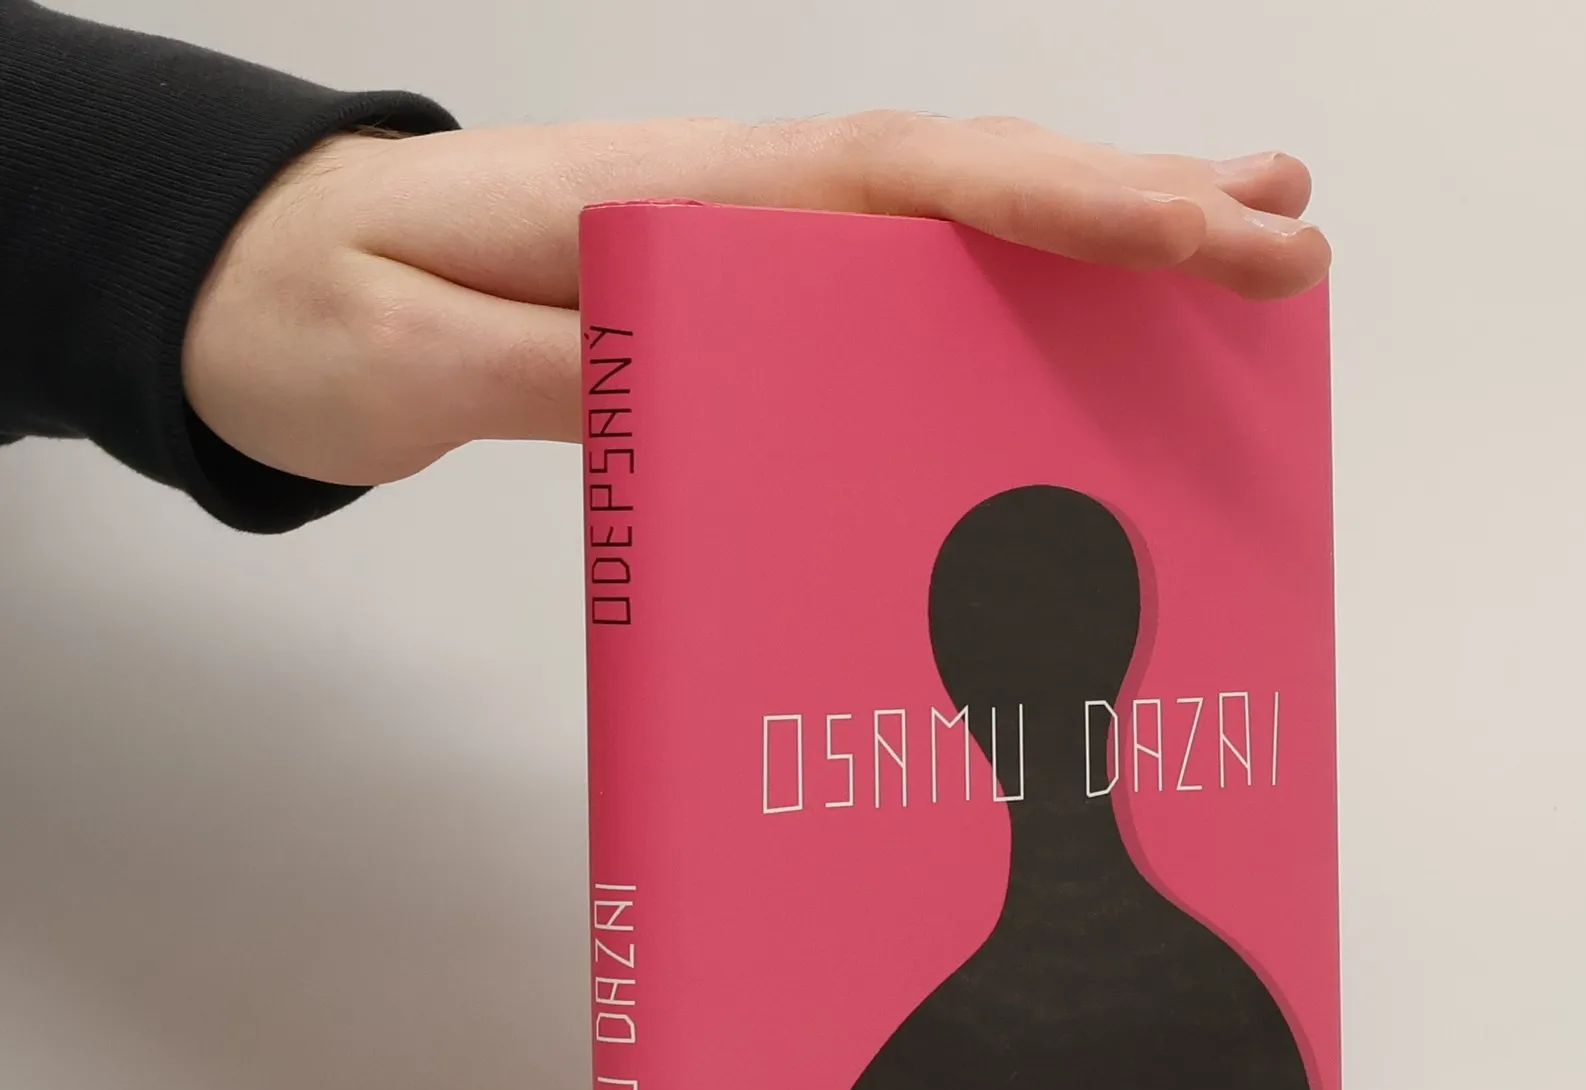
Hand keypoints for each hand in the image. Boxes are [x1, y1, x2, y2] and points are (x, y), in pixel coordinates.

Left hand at [184, 113, 1329, 487]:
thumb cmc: (329, 308)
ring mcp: (753, 241)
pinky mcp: (748, 293)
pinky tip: (1080, 313)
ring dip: (1100, 229)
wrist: (274, 279)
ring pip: (957, 222)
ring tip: (1240, 243)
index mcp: (683, 205)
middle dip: (1137, 207)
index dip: (1071, 210)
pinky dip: (1010, 281)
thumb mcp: (410, 352)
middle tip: (1290, 236)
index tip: (1208, 236)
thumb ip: (544, 365)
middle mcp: (742, 202)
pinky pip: (905, 279)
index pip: (913, 189)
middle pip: (972, 185)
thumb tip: (696, 386)